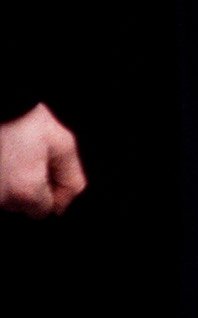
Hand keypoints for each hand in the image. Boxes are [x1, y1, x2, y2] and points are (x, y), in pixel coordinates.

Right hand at [0, 103, 87, 217]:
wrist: (0, 106)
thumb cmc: (28, 122)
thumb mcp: (64, 145)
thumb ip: (71, 179)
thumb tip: (64, 206)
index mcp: (25, 191)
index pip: (44, 211)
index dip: (51, 191)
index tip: (46, 169)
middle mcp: (2, 198)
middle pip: (23, 207)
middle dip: (32, 188)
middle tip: (31, 159)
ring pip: (7, 200)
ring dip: (14, 184)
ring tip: (16, 157)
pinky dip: (2, 179)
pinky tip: (5, 160)